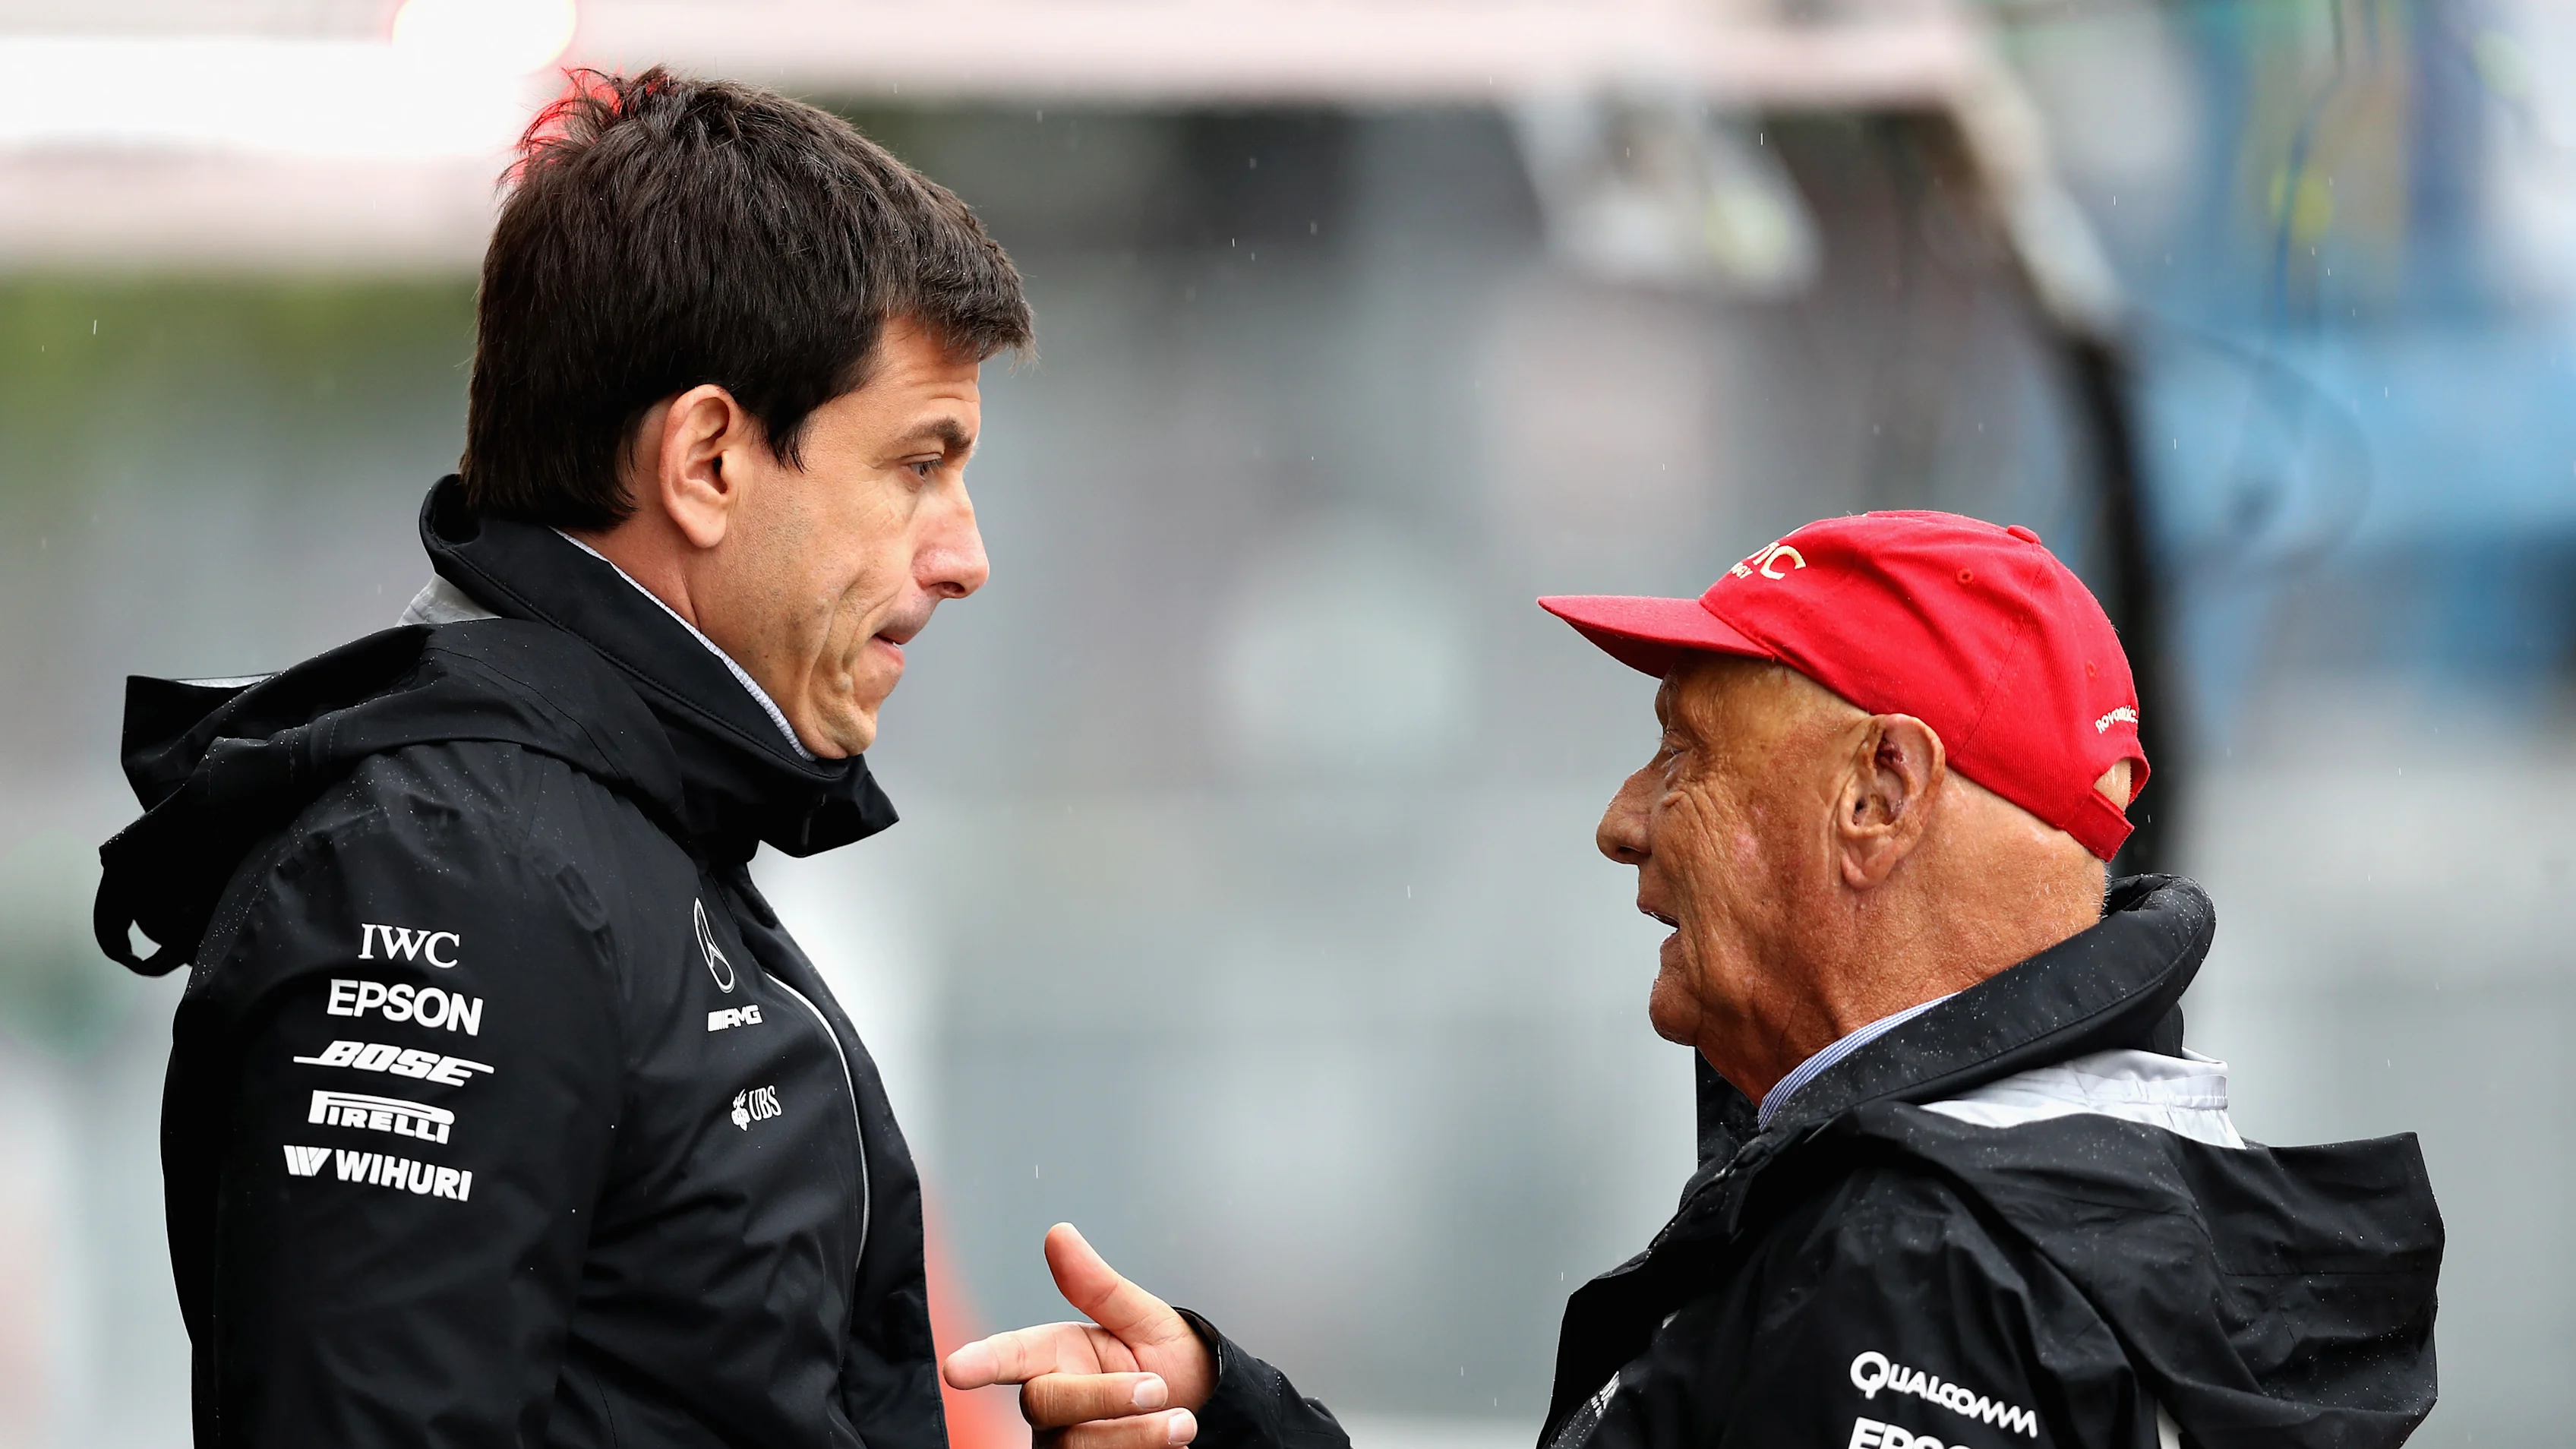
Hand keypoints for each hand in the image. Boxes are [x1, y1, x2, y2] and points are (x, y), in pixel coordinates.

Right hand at [942, 1223, 1215, 1448]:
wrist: (1201, 1404)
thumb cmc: (1164, 1357)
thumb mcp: (1142, 1317)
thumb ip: (1098, 1286)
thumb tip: (1059, 1233)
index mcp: (1054, 1354)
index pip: (1010, 1355)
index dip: (982, 1361)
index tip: (957, 1369)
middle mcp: (1050, 1400)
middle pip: (1045, 1403)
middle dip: (1105, 1398)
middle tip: (1159, 1389)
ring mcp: (1063, 1442)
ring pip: (1075, 1448)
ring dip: (1135, 1436)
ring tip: (1183, 1422)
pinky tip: (1170, 1442)